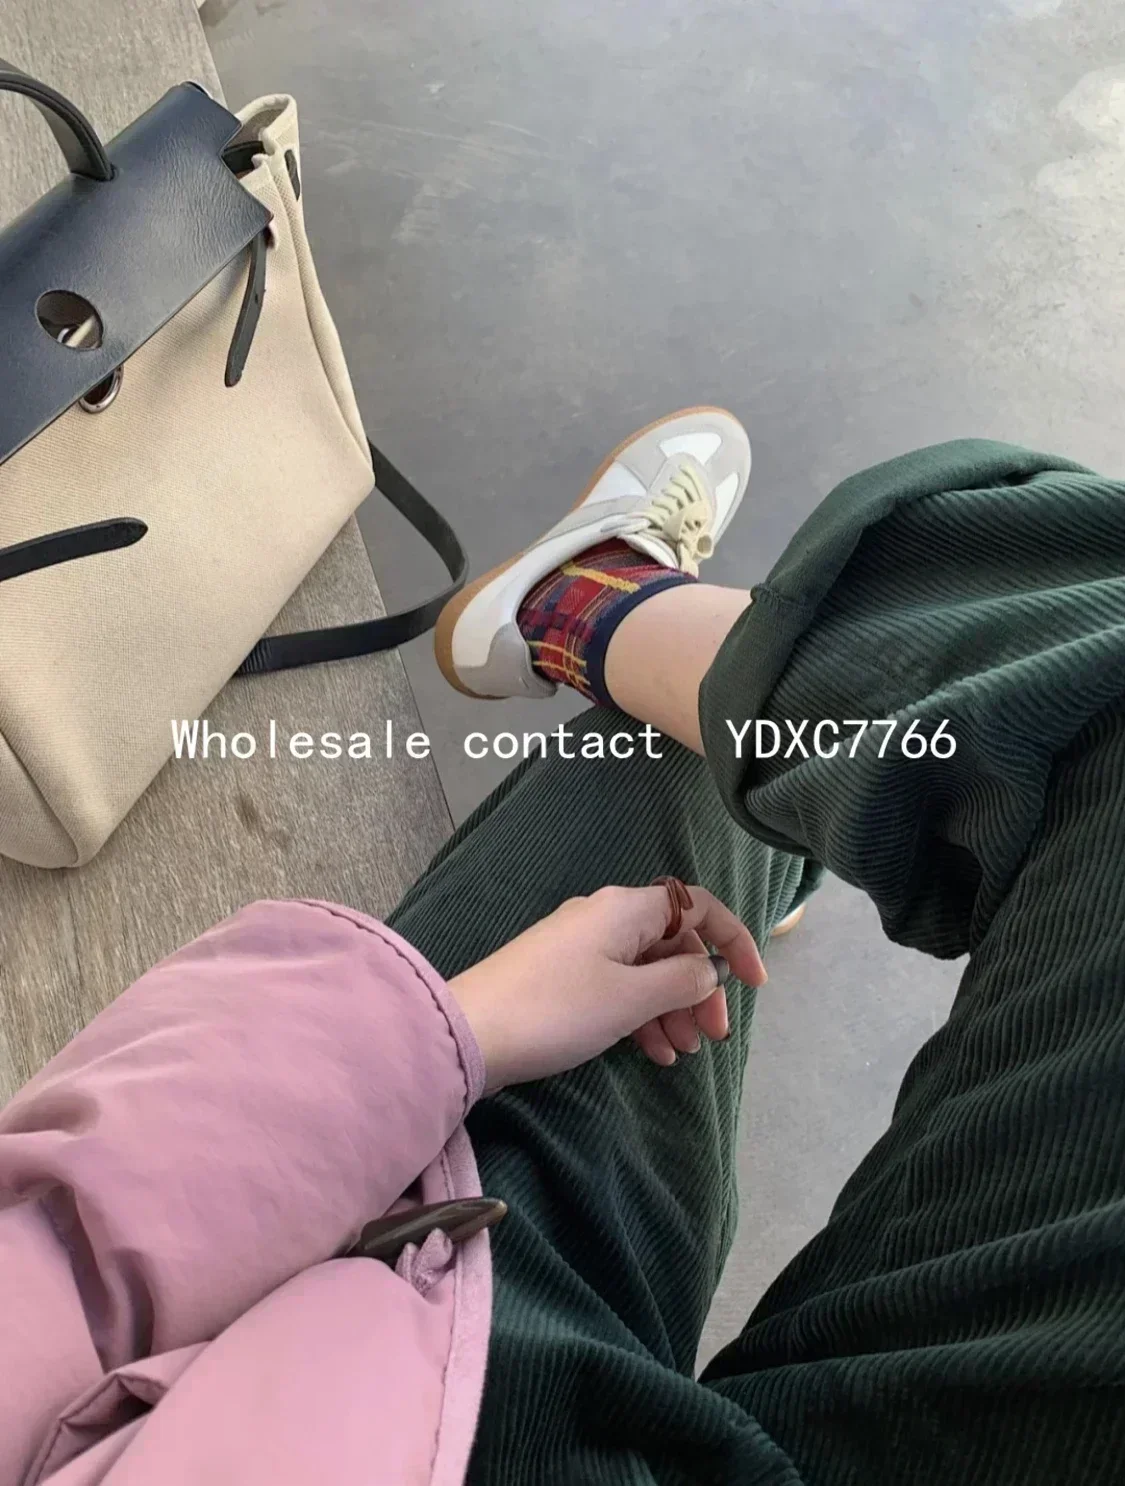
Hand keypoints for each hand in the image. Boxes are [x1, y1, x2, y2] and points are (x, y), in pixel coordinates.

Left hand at [447, 884, 766, 1092]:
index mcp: (627, 908)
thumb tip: (705, 969)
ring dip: (671, 1009)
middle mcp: (606, 917)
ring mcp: (581, 946)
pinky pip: (618, 987)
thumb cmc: (557, 1009)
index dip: (733, 941)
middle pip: (673, 943)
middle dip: (699, 989)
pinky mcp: (561, 976)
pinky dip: (640, 1016)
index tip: (754, 986)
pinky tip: (651, 1054)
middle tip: (713, 1038)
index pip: (699, 907)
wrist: (470, 1032)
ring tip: (681, 1054)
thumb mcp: (631, 998)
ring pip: (646, 969)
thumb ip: (681, 981)